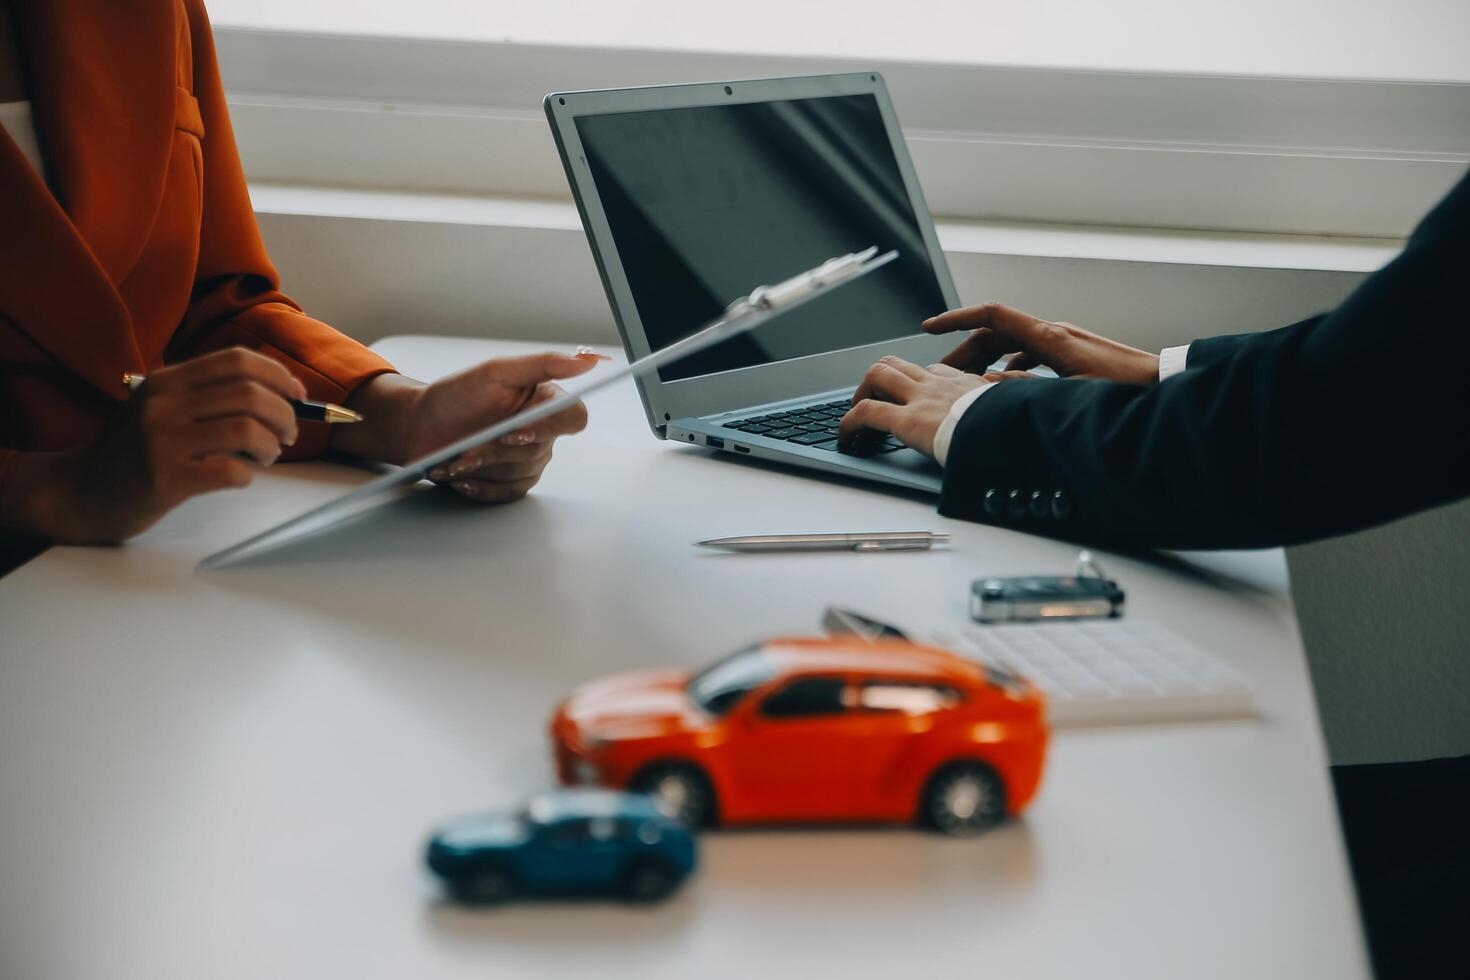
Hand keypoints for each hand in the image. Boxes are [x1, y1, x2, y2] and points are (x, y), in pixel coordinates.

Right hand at [0, 347, 301, 543]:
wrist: (79, 491)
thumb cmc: (134, 452)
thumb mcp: (162, 407)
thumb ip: (210, 396)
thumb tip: (284, 395)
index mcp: (167, 380)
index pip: (238, 361)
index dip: (278, 376)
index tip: (297, 395)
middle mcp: (163, 403)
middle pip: (250, 394)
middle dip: (284, 414)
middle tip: (287, 435)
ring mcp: (161, 440)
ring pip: (247, 430)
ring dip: (270, 446)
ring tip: (265, 457)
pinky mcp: (164, 479)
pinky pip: (231, 471)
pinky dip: (247, 475)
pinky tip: (237, 477)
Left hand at [333, 351, 601, 503]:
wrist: (422, 426)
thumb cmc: (456, 396)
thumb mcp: (496, 371)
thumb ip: (543, 363)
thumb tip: (586, 360)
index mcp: (544, 401)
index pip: (573, 417)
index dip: (549, 427)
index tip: (515, 429)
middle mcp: (543, 432)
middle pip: (538, 450)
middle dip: (495, 450)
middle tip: (466, 447)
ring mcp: (529, 460)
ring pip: (520, 473)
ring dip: (482, 468)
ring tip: (454, 460)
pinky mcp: (512, 482)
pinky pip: (508, 492)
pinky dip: (480, 486)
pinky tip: (460, 476)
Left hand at [837, 356, 1032, 457]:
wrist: (1015, 435)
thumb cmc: (1020, 428)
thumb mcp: (1019, 412)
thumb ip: (1008, 408)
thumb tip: (1012, 413)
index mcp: (967, 384)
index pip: (935, 372)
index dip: (918, 383)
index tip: (914, 398)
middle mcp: (940, 384)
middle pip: (899, 364)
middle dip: (879, 379)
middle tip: (873, 400)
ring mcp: (920, 398)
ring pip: (878, 375)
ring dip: (861, 393)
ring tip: (855, 417)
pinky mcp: (906, 419)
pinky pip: (866, 412)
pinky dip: (849, 423)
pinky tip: (846, 437)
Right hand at [924, 303, 1159, 384]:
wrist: (1163, 386)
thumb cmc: (1123, 392)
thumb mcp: (1066, 396)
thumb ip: (1021, 389)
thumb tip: (983, 383)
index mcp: (1049, 337)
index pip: (991, 316)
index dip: (956, 319)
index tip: (929, 328)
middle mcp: (1054, 333)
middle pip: (996, 332)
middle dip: (964, 349)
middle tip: (942, 373)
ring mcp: (1063, 342)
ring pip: (1011, 344)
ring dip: (986, 360)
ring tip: (968, 383)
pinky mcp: (1072, 355)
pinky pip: (1030, 354)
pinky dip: (1009, 367)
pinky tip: (1005, 388)